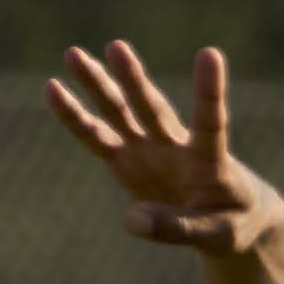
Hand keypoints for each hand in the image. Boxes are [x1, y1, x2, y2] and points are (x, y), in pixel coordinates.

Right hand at [47, 42, 283, 256]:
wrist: (226, 213)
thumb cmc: (230, 222)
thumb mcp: (215, 234)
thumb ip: (177, 228)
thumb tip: (132, 220)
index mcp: (210, 160)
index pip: (211, 123)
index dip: (209, 92)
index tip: (210, 55)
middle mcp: (176, 146)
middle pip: (152, 109)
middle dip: (134, 82)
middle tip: (117, 48)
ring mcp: (149, 149)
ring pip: (121, 112)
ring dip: (100, 84)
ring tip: (73, 54)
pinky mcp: (128, 160)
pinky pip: (97, 137)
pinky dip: (76, 117)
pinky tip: (53, 89)